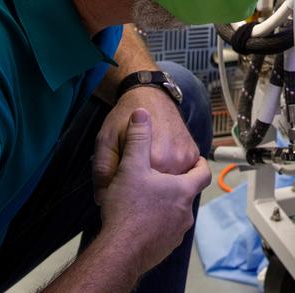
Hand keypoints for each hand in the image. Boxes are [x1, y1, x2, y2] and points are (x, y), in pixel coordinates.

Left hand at [94, 85, 198, 202]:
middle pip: (157, 193)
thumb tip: (101, 200)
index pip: (139, 195)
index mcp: (154, 161)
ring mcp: (187, 158)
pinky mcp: (193, 154)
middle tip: (132, 176)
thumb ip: (103, 172)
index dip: (126, 193)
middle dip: (144, 190)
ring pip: (171, 187)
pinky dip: (171, 174)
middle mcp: (175, 161)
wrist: (149, 94)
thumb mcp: (105, 142)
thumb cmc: (123, 118)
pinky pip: (182, 174)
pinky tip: (159, 163)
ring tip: (147, 169)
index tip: (121, 186)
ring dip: (159, 184)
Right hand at [97, 109, 210, 274]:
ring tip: (146, 200)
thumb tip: (140, 112)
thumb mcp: (130, 166)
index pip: (203, 173)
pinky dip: (156, 225)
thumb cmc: (128, 207)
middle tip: (159, 179)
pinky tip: (139, 221)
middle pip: (187, 194)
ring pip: (176, 214)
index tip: (195, 160)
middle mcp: (185, 213)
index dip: (200, 164)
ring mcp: (175, 234)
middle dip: (176, 186)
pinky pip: (164, 233)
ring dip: (165, 206)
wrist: (119, 251)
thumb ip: (137, 138)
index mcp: (183, 191)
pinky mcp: (163, 250)